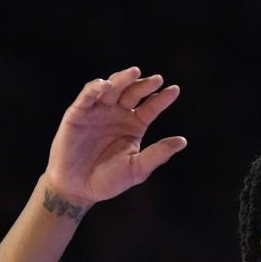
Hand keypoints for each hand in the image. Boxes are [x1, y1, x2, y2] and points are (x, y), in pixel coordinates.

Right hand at [43, 66, 186, 205]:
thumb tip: (182, 141)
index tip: (175, 90)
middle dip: (144, 85)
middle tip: (157, 79)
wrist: (78, 188)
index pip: (151, 107)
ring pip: (112, 89)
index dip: (162, 98)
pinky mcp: (78, 113)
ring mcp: (98, 112)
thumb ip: (158, 154)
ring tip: (134, 73)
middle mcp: (118, 114)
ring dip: (122, 79)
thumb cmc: (109, 180)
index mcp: (134, 125)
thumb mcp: (137, 168)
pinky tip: (106, 85)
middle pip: (133, 93)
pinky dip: (95, 88)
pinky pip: (87, 96)